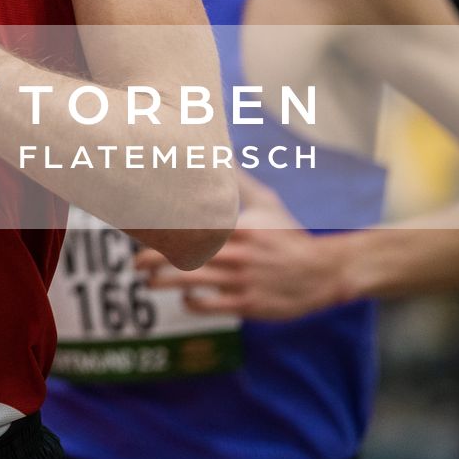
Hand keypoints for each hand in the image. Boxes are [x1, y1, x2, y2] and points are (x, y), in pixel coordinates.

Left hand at [137, 175, 349, 319]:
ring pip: (191, 283)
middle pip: (184, 256)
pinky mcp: (247, 305)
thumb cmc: (289, 235)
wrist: (323, 272)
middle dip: (153, 260)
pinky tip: (185, 298)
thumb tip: (221, 152)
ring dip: (164, 283)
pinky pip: (209, 306)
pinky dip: (192, 302)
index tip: (142, 228)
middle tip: (135, 263)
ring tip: (148, 282)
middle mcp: (237, 254)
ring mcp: (241, 281)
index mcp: (238, 228)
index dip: (164, 230)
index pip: (192, 227)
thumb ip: (239, 182)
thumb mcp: (267, 204)